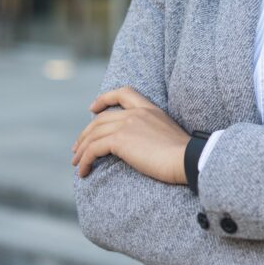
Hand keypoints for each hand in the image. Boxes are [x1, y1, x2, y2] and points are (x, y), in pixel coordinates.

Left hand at [72, 86, 190, 183]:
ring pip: (93, 134)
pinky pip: (93, 149)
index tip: (92, 109)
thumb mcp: (168, 135)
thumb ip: (152, 133)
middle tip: (78, 148)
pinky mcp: (120, 140)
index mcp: (150, 109)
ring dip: (81, 150)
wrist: (187, 159)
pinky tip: (83, 172)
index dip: (104, 98)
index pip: (124, 92)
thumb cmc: (184, 154)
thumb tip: (142, 146)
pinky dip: (84, 160)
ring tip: (76, 164)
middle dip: (85, 134)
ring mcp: (127, 125)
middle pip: (100, 119)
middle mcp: (136, 113)